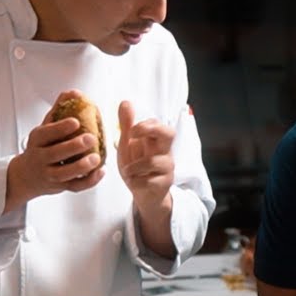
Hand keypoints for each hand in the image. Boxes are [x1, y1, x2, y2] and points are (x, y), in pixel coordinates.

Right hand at [4, 91, 103, 210]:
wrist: (25, 176)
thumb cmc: (39, 148)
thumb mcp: (44, 129)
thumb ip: (58, 111)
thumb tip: (71, 92)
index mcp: (37, 141)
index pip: (46, 134)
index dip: (60, 128)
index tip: (75, 121)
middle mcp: (41, 158)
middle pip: (55, 154)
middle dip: (73, 146)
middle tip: (90, 138)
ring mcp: (50, 175)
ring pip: (64, 174)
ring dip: (81, 166)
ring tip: (96, 158)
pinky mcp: (60, 187)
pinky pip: (75, 187)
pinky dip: (89, 181)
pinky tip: (100, 172)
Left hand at [116, 100, 174, 215]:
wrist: (143, 194)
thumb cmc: (137, 167)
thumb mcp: (128, 146)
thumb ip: (127, 125)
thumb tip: (125, 101)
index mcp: (155, 140)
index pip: (158, 124)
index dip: (145, 125)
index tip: (131, 131)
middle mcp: (164, 151)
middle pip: (169, 133)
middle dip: (151, 130)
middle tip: (132, 136)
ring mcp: (166, 168)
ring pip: (154, 161)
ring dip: (134, 167)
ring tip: (127, 172)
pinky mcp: (164, 184)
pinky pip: (149, 181)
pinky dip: (136, 182)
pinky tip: (133, 183)